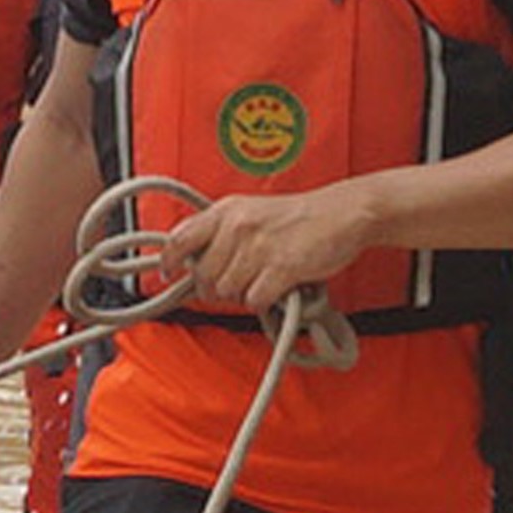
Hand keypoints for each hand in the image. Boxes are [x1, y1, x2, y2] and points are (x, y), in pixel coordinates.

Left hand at [161, 186, 373, 316]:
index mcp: (225, 212)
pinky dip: (264, 301)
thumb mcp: (250, 212)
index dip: (170, 262)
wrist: (343, 213)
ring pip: (228, 292)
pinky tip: (276, 288)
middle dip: (216, 288)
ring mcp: (259, 248)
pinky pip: (254, 300)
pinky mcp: (281, 268)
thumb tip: (190, 262)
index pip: (179, 240)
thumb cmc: (298, 217)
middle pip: (204, 277)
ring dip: (244, 294)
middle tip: (237, 282)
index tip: (169, 273)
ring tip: (262, 280)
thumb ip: (219, 232)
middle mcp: (237, 227)